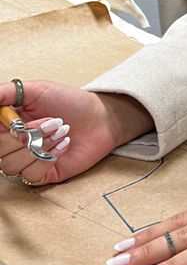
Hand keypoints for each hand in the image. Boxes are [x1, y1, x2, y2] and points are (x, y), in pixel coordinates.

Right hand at [0, 79, 152, 184]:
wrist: (100, 118)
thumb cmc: (70, 101)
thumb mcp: (36, 89)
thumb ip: (7, 92)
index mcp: (8, 123)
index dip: (4, 129)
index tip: (19, 121)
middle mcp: (13, 143)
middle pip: (0, 151)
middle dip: (28, 134)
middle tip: (53, 121)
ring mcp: (27, 160)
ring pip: (12, 165)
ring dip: (40, 145)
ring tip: (62, 131)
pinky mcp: (43, 175)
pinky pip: (31, 175)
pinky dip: (48, 158)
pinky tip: (64, 145)